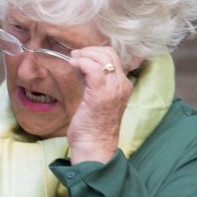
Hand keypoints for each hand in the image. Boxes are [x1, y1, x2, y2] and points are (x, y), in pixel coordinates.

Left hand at [66, 47, 135, 163]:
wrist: (94, 145)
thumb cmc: (92, 126)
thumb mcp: (95, 98)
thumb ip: (92, 81)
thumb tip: (81, 65)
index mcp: (123, 85)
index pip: (113, 57)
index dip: (95, 52)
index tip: (80, 56)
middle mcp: (122, 84)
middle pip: (109, 53)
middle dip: (89, 50)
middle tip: (75, 56)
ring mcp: (114, 89)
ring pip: (103, 57)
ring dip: (84, 54)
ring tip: (73, 60)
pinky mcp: (101, 94)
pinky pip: (93, 68)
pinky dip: (82, 62)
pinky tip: (74, 66)